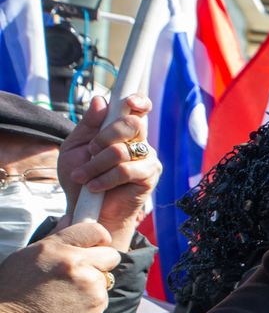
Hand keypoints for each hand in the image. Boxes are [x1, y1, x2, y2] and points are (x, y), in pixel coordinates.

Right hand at [0, 220, 121, 312]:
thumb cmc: (15, 287)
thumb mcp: (28, 254)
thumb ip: (55, 238)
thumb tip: (70, 218)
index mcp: (57, 247)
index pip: (96, 230)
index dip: (98, 239)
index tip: (94, 246)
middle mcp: (75, 262)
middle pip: (111, 255)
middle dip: (101, 262)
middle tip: (84, 271)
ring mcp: (88, 284)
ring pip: (107, 278)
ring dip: (93, 284)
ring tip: (70, 292)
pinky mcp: (96, 303)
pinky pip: (104, 297)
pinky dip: (92, 302)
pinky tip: (71, 304)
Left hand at [60, 94, 160, 250]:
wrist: (86, 211)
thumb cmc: (81, 180)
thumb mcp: (75, 148)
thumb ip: (88, 125)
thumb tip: (100, 100)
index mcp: (122, 131)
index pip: (138, 109)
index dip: (137, 101)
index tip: (129, 101)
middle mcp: (139, 142)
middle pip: (132, 123)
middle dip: (104, 136)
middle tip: (90, 151)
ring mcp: (147, 159)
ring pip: (122, 150)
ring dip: (96, 164)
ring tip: (85, 176)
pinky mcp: (149, 177)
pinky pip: (126, 170)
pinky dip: (105, 178)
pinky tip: (94, 187)